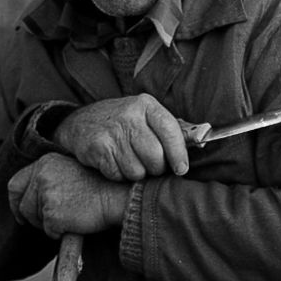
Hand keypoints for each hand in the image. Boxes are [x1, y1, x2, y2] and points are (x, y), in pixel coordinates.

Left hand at [7, 153, 129, 238]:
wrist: (118, 195)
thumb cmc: (102, 185)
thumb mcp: (72, 171)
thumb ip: (51, 177)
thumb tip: (36, 195)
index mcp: (45, 163)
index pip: (16, 183)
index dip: (17, 200)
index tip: (22, 211)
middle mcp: (41, 176)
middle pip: (23, 204)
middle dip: (31, 216)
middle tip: (46, 222)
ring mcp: (45, 195)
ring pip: (34, 219)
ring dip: (49, 224)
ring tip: (72, 216)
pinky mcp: (51, 214)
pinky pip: (49, 230)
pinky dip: (61, 232)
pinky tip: (77, 222)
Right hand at [53, 93, 187, 180]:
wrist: (80, 122)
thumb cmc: (122, 123)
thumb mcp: (144, 115)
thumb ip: (168, 128)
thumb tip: (200, 141)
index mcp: (146, 105)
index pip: (170, 131)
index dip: (179, 153)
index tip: (182, 168)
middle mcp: (129, 115)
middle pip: (155, 156)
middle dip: (156, 168)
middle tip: (152, 167)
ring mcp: (112, 131)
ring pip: (137, 170)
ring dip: (137, 174)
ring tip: (131, 163)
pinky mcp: (97, 147)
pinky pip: (118, 174)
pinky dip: (119, 176)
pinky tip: (115, 164)